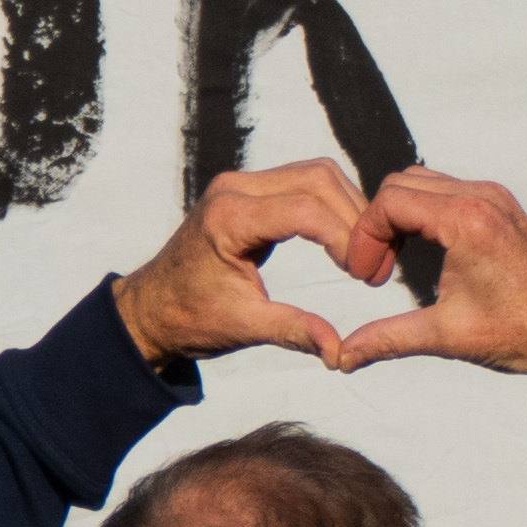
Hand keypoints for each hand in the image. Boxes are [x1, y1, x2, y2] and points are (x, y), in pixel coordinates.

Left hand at [110, 159, 389, 366]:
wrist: (151, 308)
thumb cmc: (188, 318)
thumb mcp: (243, 327)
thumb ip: (294, 331)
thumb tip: (339, 352)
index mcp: (229, 219)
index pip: (305, 209)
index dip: (345, 238)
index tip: (366, 275)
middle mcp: (235, 189)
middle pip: (318, 179)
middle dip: (355, 218)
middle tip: (375, 265)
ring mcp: (242, 185)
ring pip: (316, 174)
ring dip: (347, 208)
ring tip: (364, 255)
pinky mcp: (250, 191)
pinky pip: (303, 182)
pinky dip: (331, 206)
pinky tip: (345, 241)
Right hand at [329, 169, 526, 393]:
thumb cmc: (523, 330)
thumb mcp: (448, 336)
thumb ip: (389, 339)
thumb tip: (344, 356)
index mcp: (466, 220)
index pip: (389, 200)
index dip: (365, 235)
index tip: (365, 275)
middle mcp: (480, 197)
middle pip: (401, 183)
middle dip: (377, 223)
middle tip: (375, 270)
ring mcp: (494, 197)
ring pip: (423, 182)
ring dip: (400, 216)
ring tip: (394, 262)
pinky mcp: (501, 206)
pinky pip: (448, 191)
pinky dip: (424, 213)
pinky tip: (423, 252)